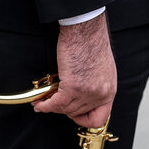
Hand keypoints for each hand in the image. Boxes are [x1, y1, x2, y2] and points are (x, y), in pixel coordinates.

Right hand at [32, 12, 116, 127]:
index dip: (82, 118)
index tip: (72, 113)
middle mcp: (100, 94)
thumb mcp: (102, 69)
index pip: (98, 118)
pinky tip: (39, 103)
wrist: (86, 30)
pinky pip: (56, 104)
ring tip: (41, 103)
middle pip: (77, 113)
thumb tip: (80, 94)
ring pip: (65, 109)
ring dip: (50, 107)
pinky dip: (45, 105)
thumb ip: (95, 85)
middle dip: (62, 109)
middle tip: (51, 103)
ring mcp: (87, 92)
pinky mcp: (72, 86)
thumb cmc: (91, 42)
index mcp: (109, 90)